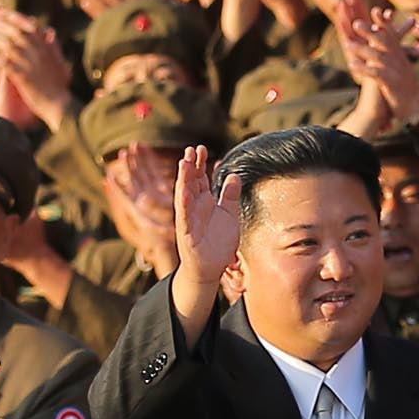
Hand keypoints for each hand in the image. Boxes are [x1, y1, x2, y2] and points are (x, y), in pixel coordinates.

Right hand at [166, 140, 243, 327]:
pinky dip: (184, 203)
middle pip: (191, 182)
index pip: (200, 178)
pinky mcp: (187, 232)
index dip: (201, 164)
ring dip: (184, 179)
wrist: (211, 268)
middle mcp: (194, 208)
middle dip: (191, 166)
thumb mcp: (229, 215)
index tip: (202, 149)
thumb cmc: (218, 242)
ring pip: (184, 195)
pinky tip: (184, 190)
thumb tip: (234, 175)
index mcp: (204, 202)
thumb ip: (230, 195)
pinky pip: (184, 215)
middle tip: (192, 149)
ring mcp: (188, 219)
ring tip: (184, 163)